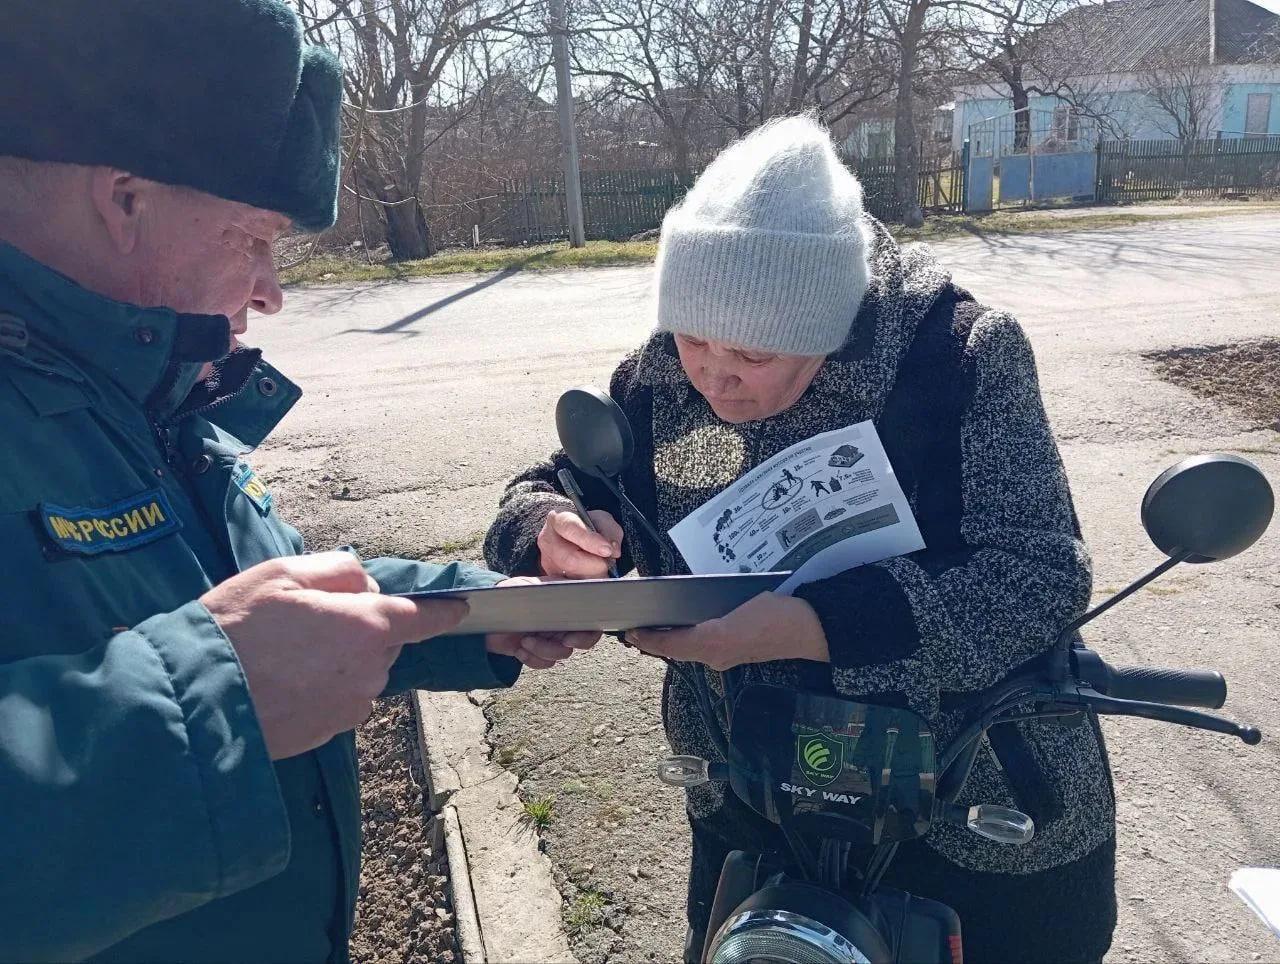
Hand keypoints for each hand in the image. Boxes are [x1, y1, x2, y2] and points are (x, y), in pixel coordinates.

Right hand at [202, 552, 468, 759]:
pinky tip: (281, 682)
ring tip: (284, 655)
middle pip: (382, 643)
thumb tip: (367, 584)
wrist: (196, 697)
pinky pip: (338, 700)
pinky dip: (320, 688)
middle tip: (307, 623)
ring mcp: (350, 706)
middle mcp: (370, 671)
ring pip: (359, 673)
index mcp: (367, 626)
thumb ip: (339, 571)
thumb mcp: (284, 574)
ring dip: (337, 661)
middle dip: (358, 630)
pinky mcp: (328, 732)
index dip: (443, 611)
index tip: (460, 609)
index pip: (423, 617)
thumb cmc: (236, 626)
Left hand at [485, 576, 602, 668]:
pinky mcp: (540, 651)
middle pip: (582, 642)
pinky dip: (533, 660)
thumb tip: (562, 597)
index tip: (568, 638)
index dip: (587, 634)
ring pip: (562, 654)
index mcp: (568, 602)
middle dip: (560, 647)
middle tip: (540, 644)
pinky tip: (520, 650)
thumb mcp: (526, 587)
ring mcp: (554, 637)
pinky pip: (545, 663)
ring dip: (542, 651)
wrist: (488, 612)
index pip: (591, 619)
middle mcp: (565, 621)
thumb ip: (545, 591)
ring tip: (524, 641)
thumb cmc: (509, 593)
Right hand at [537, 509, 622, 578]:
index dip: (590, 541)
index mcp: (559, 519)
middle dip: (595, 564)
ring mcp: (547, 561)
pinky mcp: (552, 577)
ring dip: (593, 574)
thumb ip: (610, 532)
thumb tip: (613, 551)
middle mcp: (548, 540)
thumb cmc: (587, 526)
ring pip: (573, 577)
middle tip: (607, 561)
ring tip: (599, 565)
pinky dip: (588, 581)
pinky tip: (592, 573)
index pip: (571, 529)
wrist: (572, 535)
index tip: (607, 550)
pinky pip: (573, 585)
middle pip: (570, 560)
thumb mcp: (602, 520)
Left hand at [625, 592, 828, 670]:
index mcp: (712, 644)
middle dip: (655, 641)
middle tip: (635, 630)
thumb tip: (681, 631)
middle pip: (676, 650)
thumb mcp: (734, 620)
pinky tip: (683, 629)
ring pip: (688, 649)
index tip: (630, 633)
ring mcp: (725, 655)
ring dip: (670, 641)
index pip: (670, 645)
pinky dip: (687, 640)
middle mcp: (715, 655)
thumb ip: (707, 629)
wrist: (808, 627)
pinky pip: (702, 647)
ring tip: (653, 629)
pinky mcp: (735, 650)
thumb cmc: (775, 618)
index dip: (648, 640)